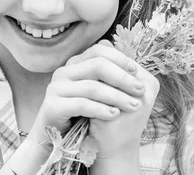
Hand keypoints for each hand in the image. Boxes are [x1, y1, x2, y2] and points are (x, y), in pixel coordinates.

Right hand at [27, 40, 158, 161]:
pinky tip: (114, 114)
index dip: (119, 59)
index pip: (99, 50)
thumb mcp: (100, 92)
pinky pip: (81, 104)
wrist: (61, 142)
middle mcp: (64, 72)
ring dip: (116, 96)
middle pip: (97, 65)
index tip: (135, 71)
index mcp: (75, 64)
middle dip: (122, 78)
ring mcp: (56, 88)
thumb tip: (132, 64)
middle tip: (140, 90)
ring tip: (133, 106)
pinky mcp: (53, 106)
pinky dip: (101, 109)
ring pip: (92, 86)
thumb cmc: (86, 115)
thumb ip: (110, 75)